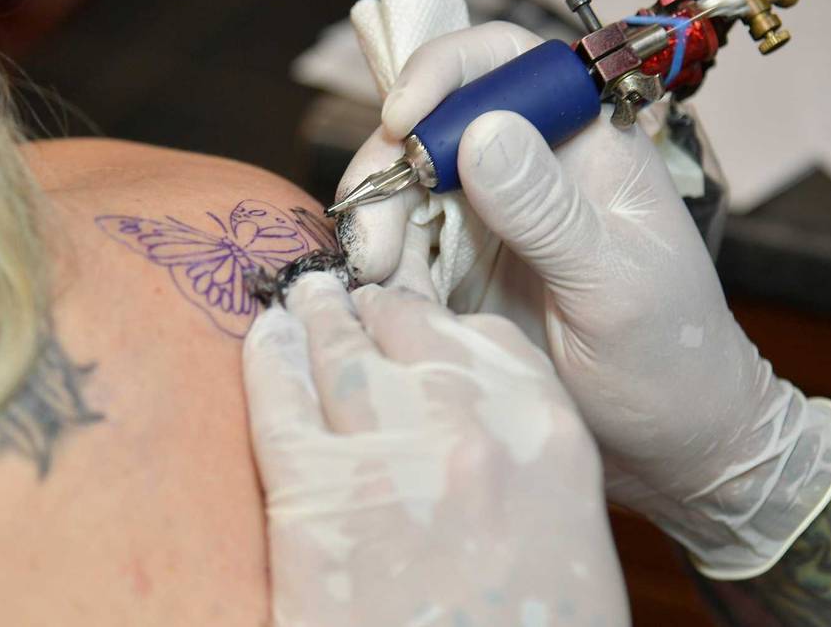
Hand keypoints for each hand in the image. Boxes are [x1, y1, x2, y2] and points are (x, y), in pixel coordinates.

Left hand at [243, 273, 627, 625]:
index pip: (483, 339)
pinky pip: (281, 399)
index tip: (412, 318)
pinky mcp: (315, 496)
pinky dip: (269, 359)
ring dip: (316, 315)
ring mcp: (391, 452)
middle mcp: (472, 423)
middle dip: (374, 309)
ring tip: (302, 297)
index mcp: (548, 433)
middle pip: (409, 327)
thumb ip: (520, 464)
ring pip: (340, 349)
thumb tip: (467, 428)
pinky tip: (267, 338)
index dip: (438, 324)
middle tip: (344, 292)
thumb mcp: (564, 538)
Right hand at [338, 22, 830, 578]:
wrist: (672, 444)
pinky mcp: (464, 270)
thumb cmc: (671, 357)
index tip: (403, 121)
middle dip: (389, 171)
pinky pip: (403, 250)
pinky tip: (390, 306)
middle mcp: (532, 168)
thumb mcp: (616, 287)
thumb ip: (549, 212)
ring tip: (380, 286)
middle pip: (433, 125)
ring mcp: (493, 219)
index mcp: (587, 144)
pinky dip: (385, 272)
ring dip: (378, 230)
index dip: (444, 71)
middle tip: (372, 242)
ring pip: (405, 189)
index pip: (507, 62)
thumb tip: (480, 133)